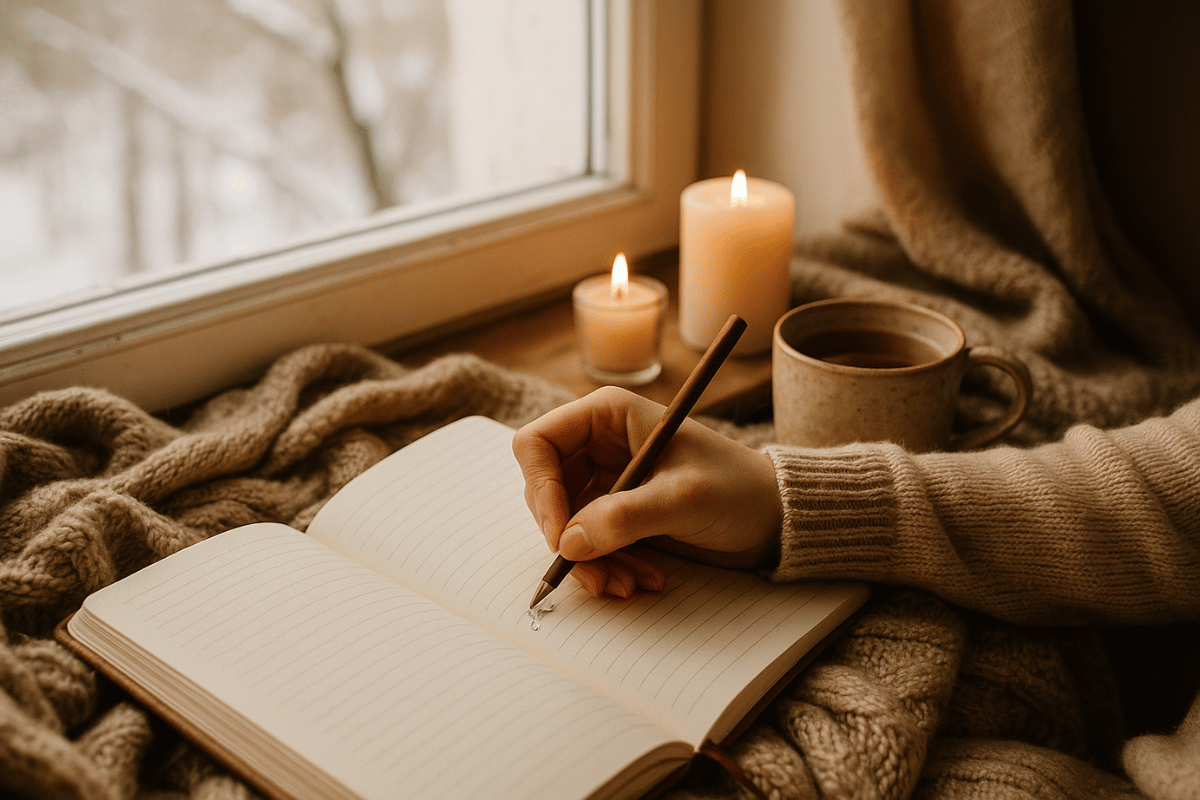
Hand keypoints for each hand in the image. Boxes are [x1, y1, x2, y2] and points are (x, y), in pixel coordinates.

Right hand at [512, 386, 781, 597]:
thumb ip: (624, 518)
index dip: (541, 490)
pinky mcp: (616, 513)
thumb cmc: (738, 490)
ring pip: (564, 526)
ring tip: (628, 585)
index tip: (560, 536)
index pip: (537, 444)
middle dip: (567, 539)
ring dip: (589, 562)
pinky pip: (587, 544)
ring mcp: (605, 480)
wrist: (774, 518)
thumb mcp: (683, 500)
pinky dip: (606, 567)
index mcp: (608, 416)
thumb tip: (567, 543)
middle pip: (545, 492)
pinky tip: (641, 579)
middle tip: (596, 574)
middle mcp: (599, 444)